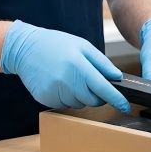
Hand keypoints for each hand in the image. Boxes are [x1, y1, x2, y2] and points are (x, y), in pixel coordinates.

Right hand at [0, 20, 130, 112]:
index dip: (117, 100)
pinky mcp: (45, 98)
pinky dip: (66, 98)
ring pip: (78, 104)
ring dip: (80, 96)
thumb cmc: (55, 44)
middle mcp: (67, 81)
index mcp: (79, 66)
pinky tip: (59, 83)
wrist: (24, 48)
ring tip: (70, 78)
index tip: (125, 107)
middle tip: (89, 82)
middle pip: (92, 101)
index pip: (104, 89)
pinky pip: (64, 105)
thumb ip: (101, 63)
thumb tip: (117, 77)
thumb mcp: (82, 46)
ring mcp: (54, 92)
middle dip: (96, 95)